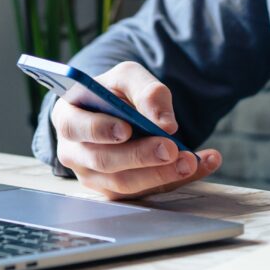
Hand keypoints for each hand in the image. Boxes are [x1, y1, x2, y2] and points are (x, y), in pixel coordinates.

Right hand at [50, 61, 222, 199]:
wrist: (119, 111)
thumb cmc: (116, 93)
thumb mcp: (129, 77)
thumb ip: (146, 91)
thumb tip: (164, 124)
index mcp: (68, 115)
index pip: (74, 126)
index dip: (98, 129)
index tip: (126, 130)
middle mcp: (74, 151)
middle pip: (104, 160)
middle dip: (140, 156)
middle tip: (171, 148)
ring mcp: (92, 176)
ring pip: (124, 183)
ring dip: (161, 175)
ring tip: (191, 160)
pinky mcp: (116, 191)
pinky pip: (145, 192)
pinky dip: (177, 180)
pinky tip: (202, 163)